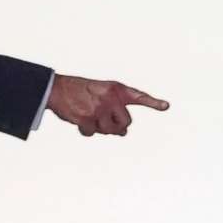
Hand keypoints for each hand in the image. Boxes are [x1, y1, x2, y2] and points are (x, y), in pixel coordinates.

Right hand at [46, 75, 168, 137]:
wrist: (57, 89)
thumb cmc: (81, 91)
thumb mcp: (102, 91)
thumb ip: (116, 109)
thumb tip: (124, 133)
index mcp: (116, 89)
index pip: (138, 96)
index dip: (153, 102)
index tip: (166, 106)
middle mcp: (111, 98)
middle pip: (126, 123)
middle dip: (116, 126)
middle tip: (103, 118)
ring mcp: (100, 108)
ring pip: (110, 131)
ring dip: (100, 128)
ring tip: (89, 115)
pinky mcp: (88, 118)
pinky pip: (92, 133)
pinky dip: (85, 130)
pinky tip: (79, 119)